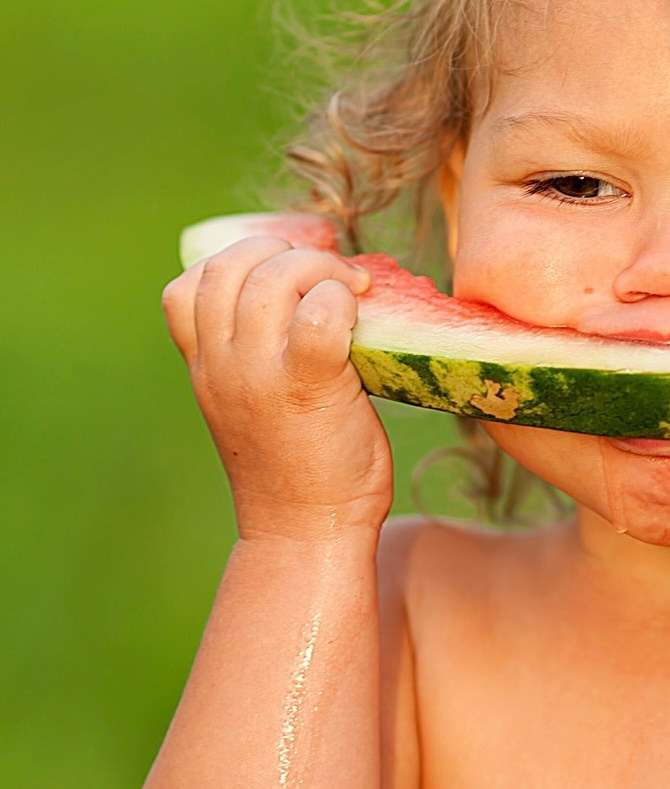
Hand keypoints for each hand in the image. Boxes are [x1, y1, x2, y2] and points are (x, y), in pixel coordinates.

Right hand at [162, 235, 393, 541]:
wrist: (308, 534)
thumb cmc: (297, 468)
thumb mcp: (252, 405)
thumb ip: (256, 356)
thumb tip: (309, 296)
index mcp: (204, 367)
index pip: (188, 286)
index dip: (237, 264)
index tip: (284, 280)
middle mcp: (222, 365)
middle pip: (232, 265)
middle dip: (286, 254)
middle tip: (329, 279)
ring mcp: (260, 374)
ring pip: (274, 277)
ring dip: (320, 268)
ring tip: (352, 290)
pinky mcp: (309, 385)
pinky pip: (322, 312)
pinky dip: (344, 298)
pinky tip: (363, 314)